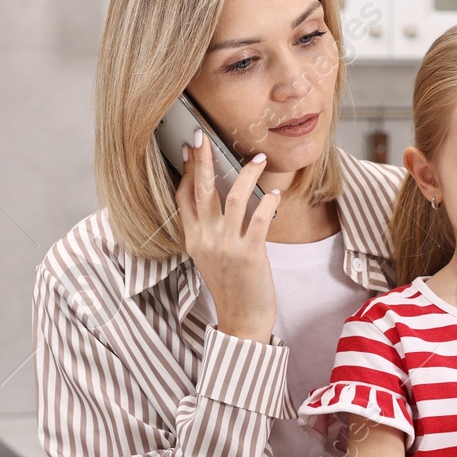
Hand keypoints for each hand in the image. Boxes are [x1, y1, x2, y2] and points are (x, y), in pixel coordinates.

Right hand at [175, 130, 282, 342]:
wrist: (242, 320)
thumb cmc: (231, 287)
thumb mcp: (210, 257)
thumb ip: (209, 230)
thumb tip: (218, 199)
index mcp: (193, 239)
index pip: (183, 197)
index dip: (185, 171)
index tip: (190, 149)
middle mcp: (205, 239)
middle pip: (201, 190)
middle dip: (202, 160)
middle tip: (204, 136)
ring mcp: (226, 246)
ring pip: (233, 197)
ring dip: (246, 174)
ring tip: (258, 159)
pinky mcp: (250, 253)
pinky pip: (259, 218)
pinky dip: (267, 201)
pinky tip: (273, 193)